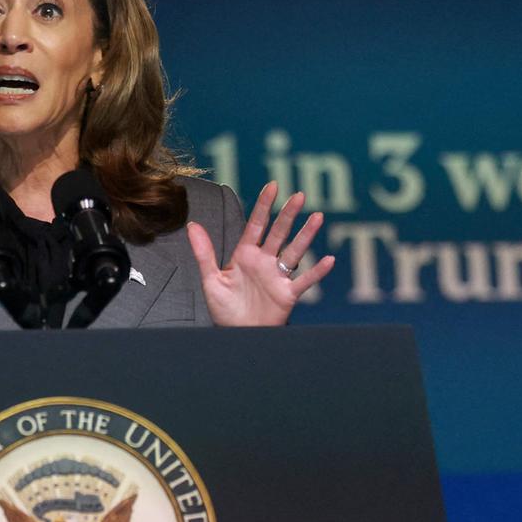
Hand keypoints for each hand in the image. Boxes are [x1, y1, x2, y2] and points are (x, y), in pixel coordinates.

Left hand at [186, 181, 335, 326]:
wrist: (237, 334)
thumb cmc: (225, 309)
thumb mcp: (210, 279)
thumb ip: (203, 253)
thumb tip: (192, 226)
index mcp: (246, 255)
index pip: (256, 224)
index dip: (264, 205)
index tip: (273, 186)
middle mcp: (264, 262)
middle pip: (279, 233)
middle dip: (288, 214)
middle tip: (299, 195)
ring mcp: (277, 276)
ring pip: (295, 251)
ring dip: (306, 235)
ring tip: (317, 217)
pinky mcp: (287, 294)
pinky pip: (305, 281)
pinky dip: (317, 272)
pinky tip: (328, 260)